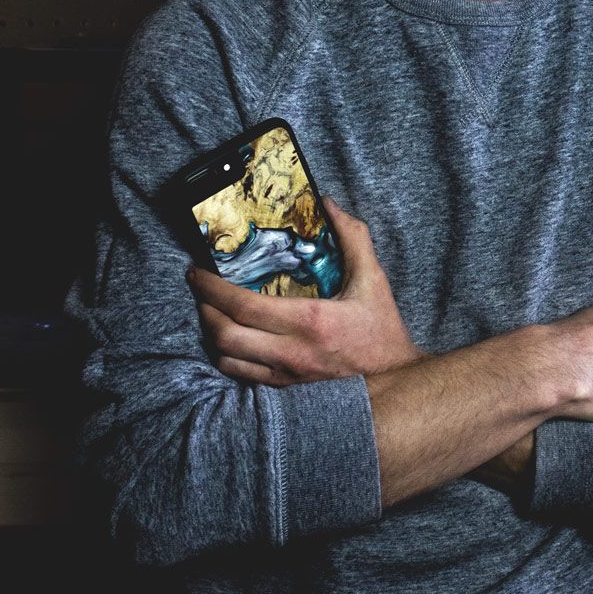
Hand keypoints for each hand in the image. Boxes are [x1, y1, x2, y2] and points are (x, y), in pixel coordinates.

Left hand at [189, 196, 426, 385]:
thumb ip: (353, 238)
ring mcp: (286, 375)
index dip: (212, 289)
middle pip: (225, 335)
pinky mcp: (286, 389)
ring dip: (211, 334)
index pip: (244, 306)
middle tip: (199, 290)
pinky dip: (227, 356)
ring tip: (211, 312)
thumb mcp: (373, 280)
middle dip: (204, 310)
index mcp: (310, 322)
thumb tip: (327, 204)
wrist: (395, 382)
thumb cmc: (382, 331)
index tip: (197, 273)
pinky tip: (229, 340)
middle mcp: (292, 353)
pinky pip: (241, 376)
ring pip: (226, 360)